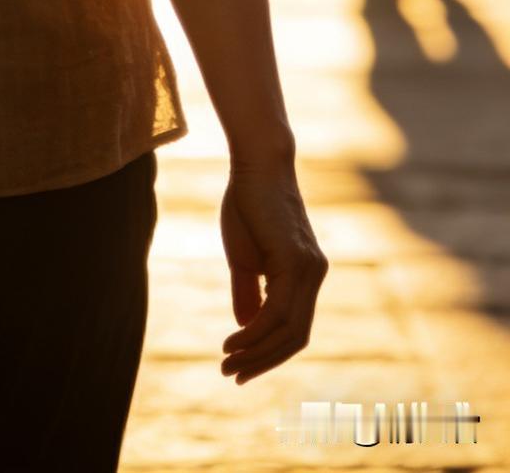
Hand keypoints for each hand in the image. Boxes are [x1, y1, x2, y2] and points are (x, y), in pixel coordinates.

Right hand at [219, 162, 327, 382]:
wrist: (255, 165)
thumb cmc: (247, 204)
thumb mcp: (244, 257)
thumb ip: (249, 292)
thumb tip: (247, 327)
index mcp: (305, 276)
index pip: (294, 329)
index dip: (268, 353)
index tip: (239, 367)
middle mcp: (314, 276)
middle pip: (296, 337)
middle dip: (263, 361)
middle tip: (232, 375)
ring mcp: (309, 270)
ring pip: (289, 330)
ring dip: (257, 352)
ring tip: (228, 362)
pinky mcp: (297, 261)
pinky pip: (279, 311)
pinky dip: (256, 332)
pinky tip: (234, 340)